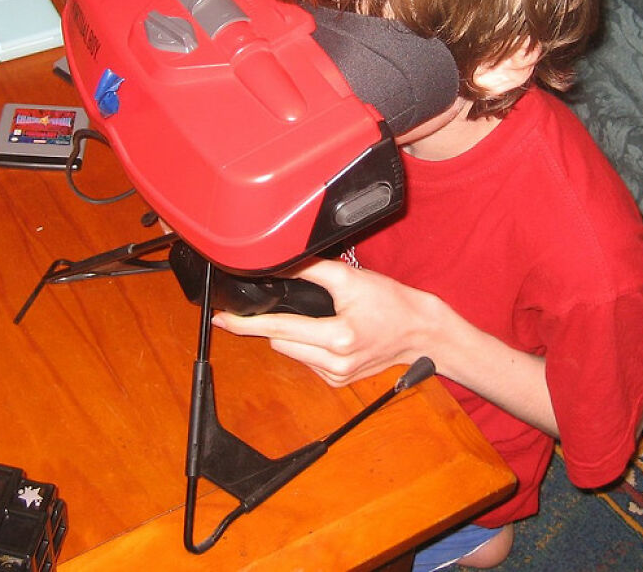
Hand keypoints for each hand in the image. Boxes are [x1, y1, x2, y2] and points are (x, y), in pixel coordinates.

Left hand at [212, 258, 444, 386]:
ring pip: (291, 352)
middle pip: (280, 341)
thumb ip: (310, 268)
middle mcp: (334, 363)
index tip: (222, 319)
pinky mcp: (338, 382)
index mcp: (337, 338)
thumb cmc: (391, 303)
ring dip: (292, 335)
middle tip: (293, 305)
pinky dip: (308, 346)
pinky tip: (329, 333)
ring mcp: (335, 376)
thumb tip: (278, 261)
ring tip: (321, 317)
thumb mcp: (350, 278)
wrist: (420, 331)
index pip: (278, 329)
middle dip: (277, 323)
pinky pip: (307, 361)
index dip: (246, 324)